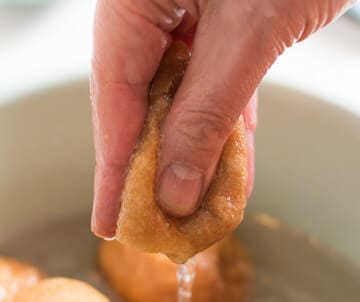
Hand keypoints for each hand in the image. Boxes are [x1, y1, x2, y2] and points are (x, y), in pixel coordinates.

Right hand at [91, 0, 352, 237]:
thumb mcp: (249, 36)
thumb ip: (208, 114)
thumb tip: (175, 189)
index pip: (112, 96)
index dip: (112, 166)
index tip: (110, 219)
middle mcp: (151, 8)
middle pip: (138, 102)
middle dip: (148, 166)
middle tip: (146, 223)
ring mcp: (184, 16)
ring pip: (177, 99)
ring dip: (190, 153)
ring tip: (188, 207)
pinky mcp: (219, 25)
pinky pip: (212, 84)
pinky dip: (224, 124)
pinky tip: (227, 165)